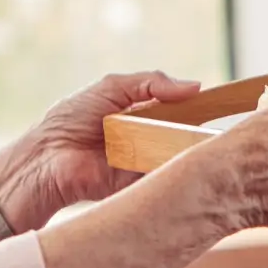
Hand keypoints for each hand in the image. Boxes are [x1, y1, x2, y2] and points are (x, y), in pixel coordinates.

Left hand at [0, 71, 201, 229]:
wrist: (45, 160)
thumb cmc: (69, 121)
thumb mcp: (111, 87)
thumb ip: (151, 82)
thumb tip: (194, 86)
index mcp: (138, 114)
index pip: (176, 109)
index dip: (197, 106)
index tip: (222, 101)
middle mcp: (144, 139)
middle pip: (182, 132)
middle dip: (199, 128)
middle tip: (218, 122)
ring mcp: (143, 163)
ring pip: (177, 154)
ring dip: (188, 146)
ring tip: (205, 137)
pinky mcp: (139, 185)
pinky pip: (164, 174)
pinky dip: (174, 166)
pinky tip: (183, 155)